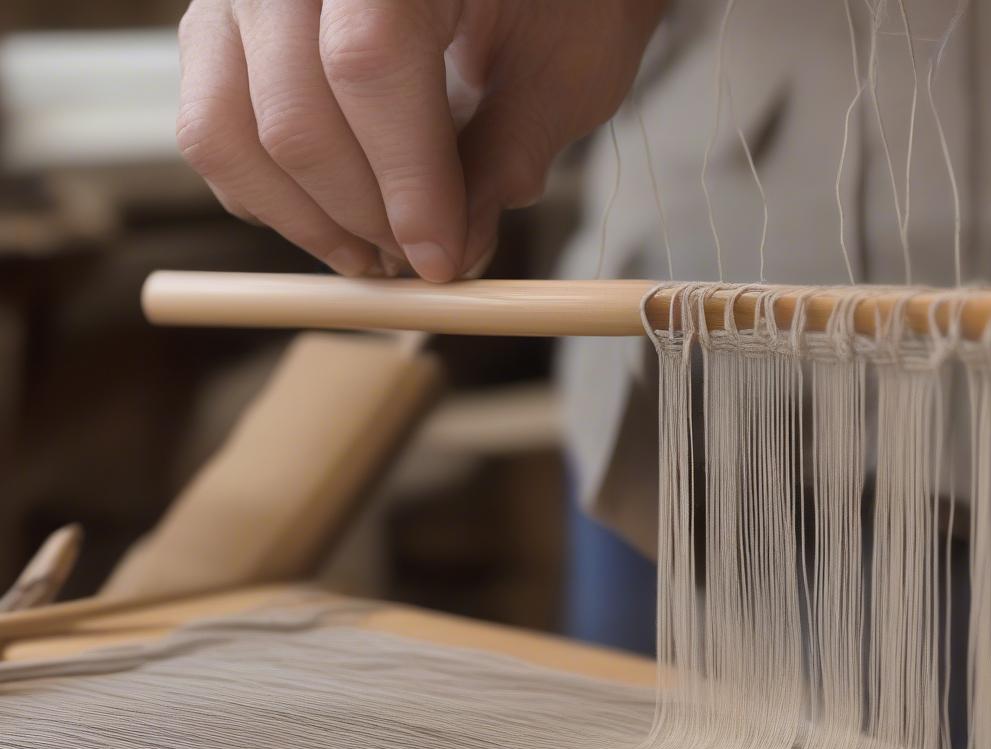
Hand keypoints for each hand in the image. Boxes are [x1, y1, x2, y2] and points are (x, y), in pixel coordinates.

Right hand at [176, 0, 666, 281]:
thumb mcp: (565, 61)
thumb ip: (509, 153)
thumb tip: (455, 252)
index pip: (368, 63)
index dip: (405, 181)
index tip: (441, 259)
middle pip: (293, 115)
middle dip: (363, 217)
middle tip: (417, 263)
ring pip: (228, 131)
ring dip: (307, 222)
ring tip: (374, 256)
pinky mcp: (216, 29)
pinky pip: (210, 132)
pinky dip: (267, 197)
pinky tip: (333, 218)